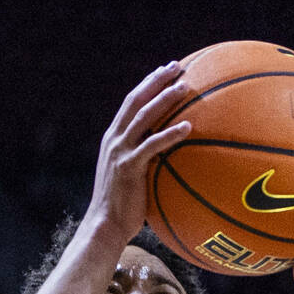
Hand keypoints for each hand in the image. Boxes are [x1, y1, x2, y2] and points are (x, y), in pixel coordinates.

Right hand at [83, 62, 190, 247]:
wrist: (105, 226)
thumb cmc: (122, 208)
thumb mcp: (130, 178)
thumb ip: (144, 162)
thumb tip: (168, 160)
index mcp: (113, 138)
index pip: (131, 102)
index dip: (148, 84)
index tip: (165, 71)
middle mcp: (114, 139)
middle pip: (136, 100)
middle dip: (157, 80)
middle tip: (178, 67)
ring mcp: (120, 152)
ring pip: (144, 116)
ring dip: (165, 100)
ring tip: (185, 88)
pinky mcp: (129, 167)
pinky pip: (152, 145)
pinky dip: (170, 134)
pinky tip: (188, 127)